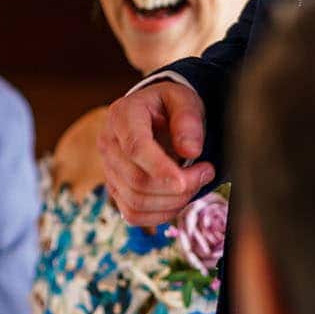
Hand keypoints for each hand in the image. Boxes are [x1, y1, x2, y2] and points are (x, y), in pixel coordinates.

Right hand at [99, 80, 214, 227]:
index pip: (135, 148)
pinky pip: (133, 214)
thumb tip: (190, 152)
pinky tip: (180, 198)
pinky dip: (161, 214)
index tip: (185, 181)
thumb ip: (188, 120)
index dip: (159, 169)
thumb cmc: (169, 105)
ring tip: (195, 183)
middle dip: (177, 187)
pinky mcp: (115, 189)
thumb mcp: (183, 99)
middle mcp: (108, 143)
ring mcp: (109, 169)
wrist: (155, 114)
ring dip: (172, 202)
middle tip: (207, 172)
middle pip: (137, 180)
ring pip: (136, 201)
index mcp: (122, 115)